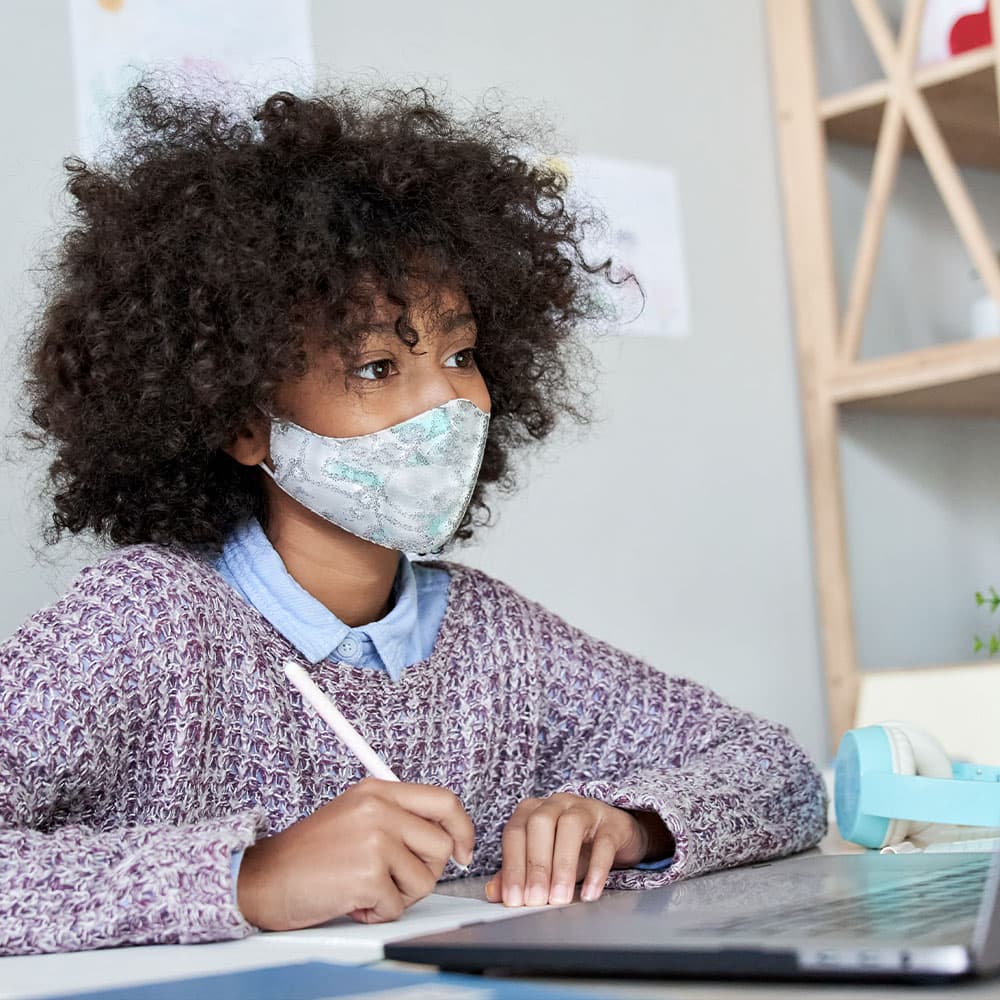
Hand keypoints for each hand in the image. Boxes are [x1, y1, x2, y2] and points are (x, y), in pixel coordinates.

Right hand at [237, 778, 473, 929]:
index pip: (444, 800)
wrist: (262, 878)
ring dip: (399, 895)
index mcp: (377, 790)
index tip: (462, 851)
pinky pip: (398, 906)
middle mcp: (378, 808)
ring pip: (425, 879)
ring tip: (365, 888)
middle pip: (440, 845)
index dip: (462, 829)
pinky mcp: (368, 875)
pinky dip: (377, 913)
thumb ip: (396, 817)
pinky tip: (352, 901)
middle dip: (424, 871)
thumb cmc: (306, 855)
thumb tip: (444, 837)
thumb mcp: (354, 815)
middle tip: (391, 878)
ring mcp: (374, 840)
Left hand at [484, 794, 671, 906]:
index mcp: (533, 810)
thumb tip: (493, 892)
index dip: (512, 866)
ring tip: (559, 898)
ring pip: (570, 826)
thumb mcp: (544, 860)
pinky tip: (589, 893)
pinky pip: (604, 842)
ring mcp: (586, 808)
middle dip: (535, 865)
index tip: (513, 899)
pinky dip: (596, 869)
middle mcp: (556, 803)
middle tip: (535, 900)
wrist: (614, 834)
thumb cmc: (573, 847)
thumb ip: (518, 873)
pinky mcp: (612, 822)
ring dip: (562, 865)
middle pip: (540, 824)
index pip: (515, 833)